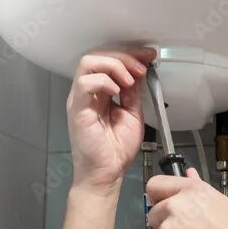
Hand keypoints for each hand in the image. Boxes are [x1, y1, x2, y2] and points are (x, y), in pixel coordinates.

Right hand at [66, 49, 155, 194]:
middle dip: (124, 57)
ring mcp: (81, 99)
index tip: (149, 57)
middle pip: (98, 56)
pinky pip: (85, 83)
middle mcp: (88, 92)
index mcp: (101, 92)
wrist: (107, 173)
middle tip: (141, 69)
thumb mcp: (132, 113)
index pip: (109, 61)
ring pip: (88, 62)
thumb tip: (138, 73)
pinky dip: (104, 81)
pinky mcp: (77, 109)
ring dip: (114, 65)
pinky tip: (117, 91)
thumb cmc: (116, 149)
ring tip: (129, 79)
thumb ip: (133, 93)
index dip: (130, 55)